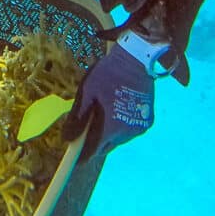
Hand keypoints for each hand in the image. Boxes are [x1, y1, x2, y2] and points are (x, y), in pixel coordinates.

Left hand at [62, 43, 155, 160]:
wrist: (137, 59)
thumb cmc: (108, 74)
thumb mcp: (87, 92)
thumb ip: (77, 118)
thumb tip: (67, 139)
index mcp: (112, 126)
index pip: (94, 150)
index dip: (83, 154)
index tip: (75, 156)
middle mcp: (128, 132)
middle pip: (107, 145)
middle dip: (95, 141)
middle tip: (87, 127)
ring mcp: (140, 128)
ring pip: (118, 139)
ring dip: (109, 133)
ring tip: (103, 115)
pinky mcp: (147, 121)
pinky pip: (129, 131)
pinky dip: (121, 126)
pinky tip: (116, 111)